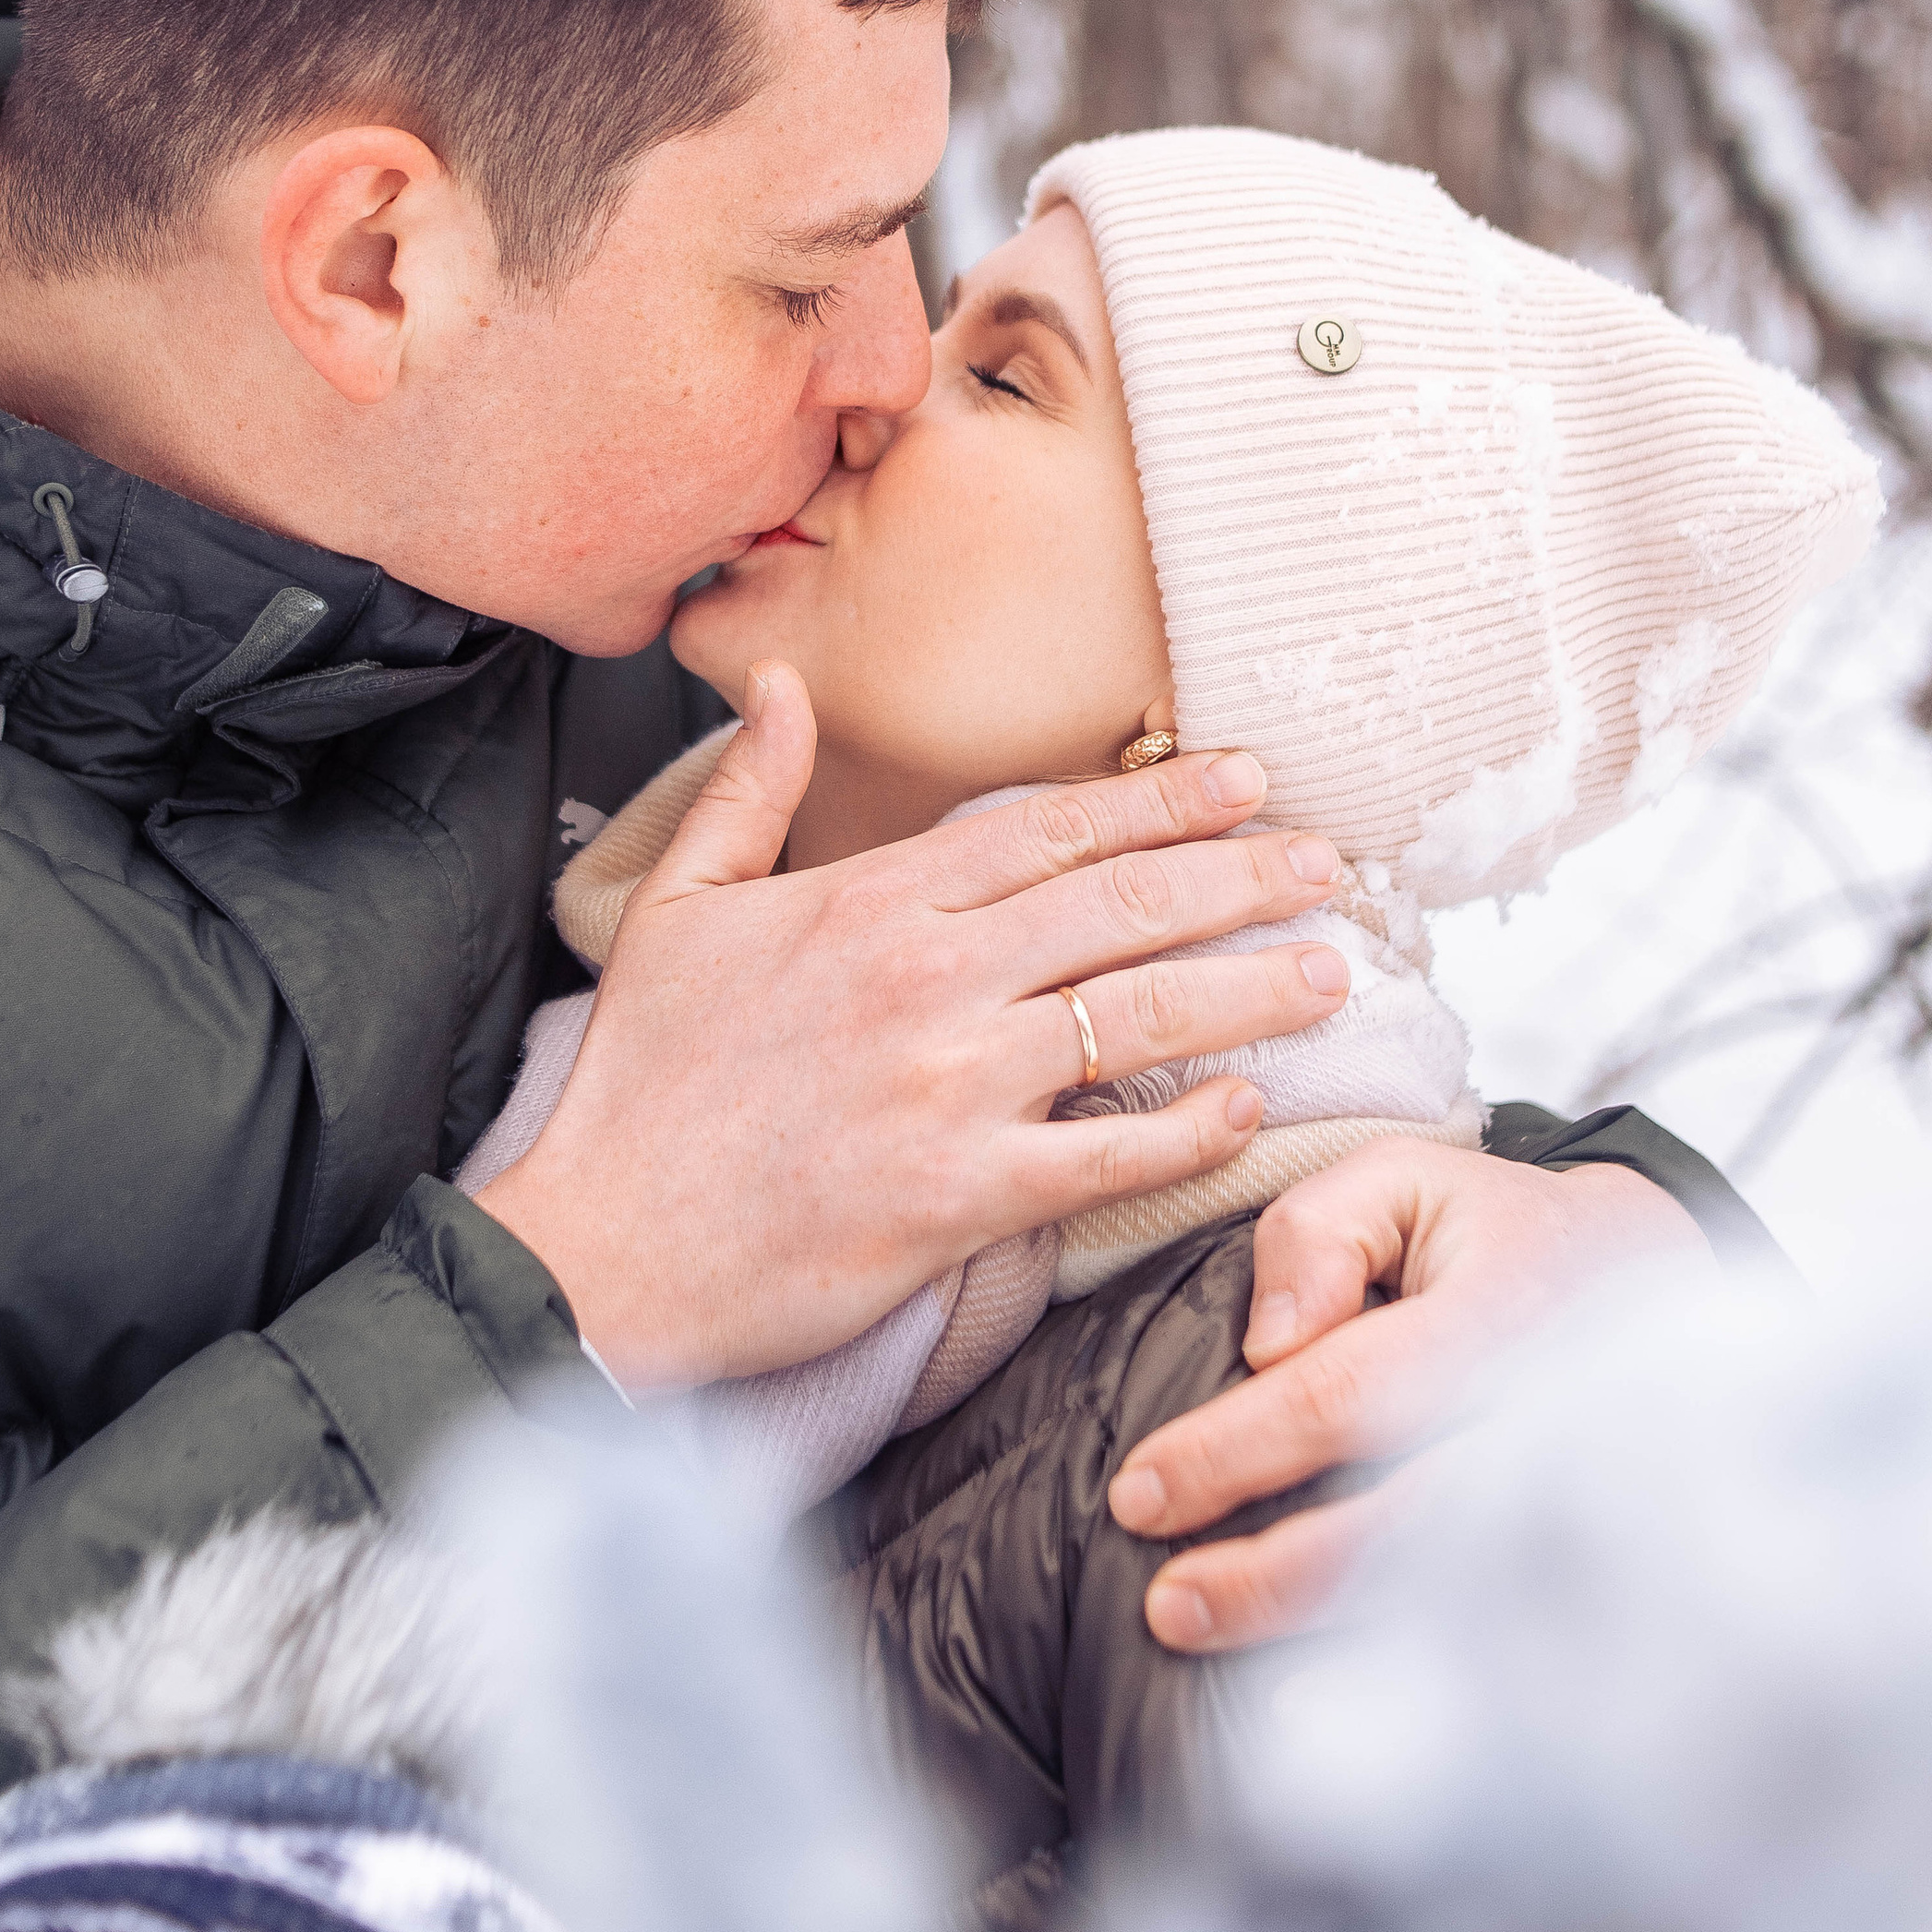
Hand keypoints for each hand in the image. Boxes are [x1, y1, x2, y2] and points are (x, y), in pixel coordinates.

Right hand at [482, 663, 1349, 1385]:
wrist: (601, 1247)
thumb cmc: (643, 1085)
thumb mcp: (676, 909)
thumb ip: (749, 792)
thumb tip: (786, 684)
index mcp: (866, 904)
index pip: (1046, 830)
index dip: (1160, 800)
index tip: (1248, 779)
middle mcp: (923, 980)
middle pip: (1118, 906)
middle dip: (1239, 876)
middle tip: (1330, 866)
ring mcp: (947, 1088)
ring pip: (1135, 1015)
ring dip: (1245, 991)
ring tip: (1328, 976)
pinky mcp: (958, 1197)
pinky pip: (1106, 1156)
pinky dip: (1186, 1131)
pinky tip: (1246, 1109)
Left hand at [1108, 1139, 1713, 1649]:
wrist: (1655, 1281)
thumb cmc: (1500, 1232)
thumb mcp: (1407, 1178)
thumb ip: (1316, 1231)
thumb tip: (1267, 1346)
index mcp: (1494, 1321)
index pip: (1346, 1396)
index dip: (1235, 1452)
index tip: (1140, 1493)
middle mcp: (1540, 1422)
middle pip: (1396, 1522)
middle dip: (1271, 1574)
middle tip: (1164, 1602)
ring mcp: (1569, 1502)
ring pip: (1436, 1590)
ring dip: (1315, 1624)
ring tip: (1202, 1634)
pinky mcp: (1578, 1556)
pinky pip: (1482, 1624)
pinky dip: (1396, 1659)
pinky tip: (1311, 1687)